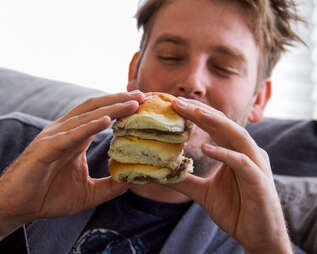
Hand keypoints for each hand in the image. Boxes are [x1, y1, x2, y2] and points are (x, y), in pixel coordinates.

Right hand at [0, 91, 144, 252]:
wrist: (17, 207)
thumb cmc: (48, 196)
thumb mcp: (86, 193)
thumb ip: (108, 186)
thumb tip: (131, 182)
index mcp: (74, 138)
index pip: (100, 115)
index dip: (120, 107)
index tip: (142, 103)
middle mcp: (65, 132)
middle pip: (95, 108)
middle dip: (119, 100)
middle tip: (142, 95)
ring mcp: (54, 138)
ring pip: (85, 117)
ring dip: (110, 108)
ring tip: (132, 103)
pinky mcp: (45, 149)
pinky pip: (70, 135)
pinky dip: (89, 126)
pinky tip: (107, 121)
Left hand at [170, 98, 292, 252]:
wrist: (257, 235)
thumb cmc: (235, 210)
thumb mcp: (203, 192)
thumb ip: (185, 180)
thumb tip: (162, 173)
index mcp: (235, 152)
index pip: (214, 126)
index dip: (195, 114)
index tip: (173, 105)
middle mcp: (246, 152)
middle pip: (223, 124)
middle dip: (200, 111)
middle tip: (177, 102)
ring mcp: (255, 164)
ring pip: (236, 135)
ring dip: (215, 122)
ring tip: (193, 112)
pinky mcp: (258, 179)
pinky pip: (242, 162)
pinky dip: (224, 153)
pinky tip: (206, 147)